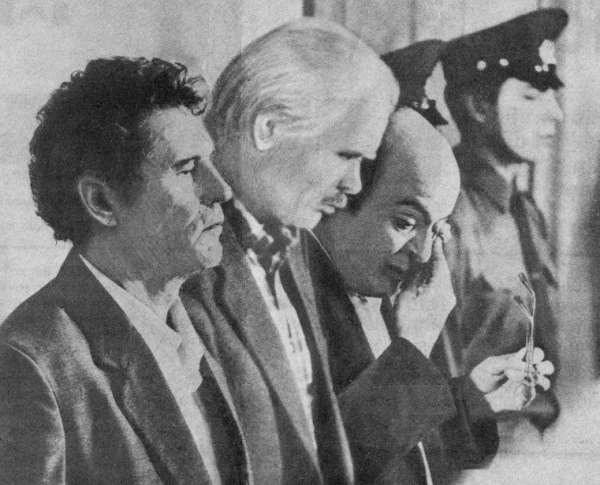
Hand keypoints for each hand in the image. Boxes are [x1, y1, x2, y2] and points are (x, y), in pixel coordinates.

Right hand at [392, 235, 455, 356]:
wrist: (414, 347)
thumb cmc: (407, 319)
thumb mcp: (406, 293)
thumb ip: (413, 274)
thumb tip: (416, 258)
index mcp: (439, 286)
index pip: (439, 260)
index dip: (437, 246)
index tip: (436, 232)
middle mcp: (447, 292)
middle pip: (441, 268)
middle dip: (435, 255)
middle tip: (431, 240)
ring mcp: (446, 301)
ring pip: (440, 278)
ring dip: (432, 268)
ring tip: (422, 259)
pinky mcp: (442, 308)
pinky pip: (438, 288)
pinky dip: (431, 279)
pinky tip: (422, 278)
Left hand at [470, 347, 554, 412]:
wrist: (475, 393)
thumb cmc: (483, 375)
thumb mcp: (492, 364)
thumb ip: (507, 361)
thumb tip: (523, 357)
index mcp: (519, 361)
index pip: (536, 354)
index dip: (537, 354)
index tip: (531, 356)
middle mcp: (526, 373)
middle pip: (546, 367)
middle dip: (545, 366)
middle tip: (534, 369)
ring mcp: (526, 386)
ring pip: (544, 382)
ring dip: (536, 379)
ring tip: (523, 379)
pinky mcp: (523, 399)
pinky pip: (531, 394)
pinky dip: (527, 390)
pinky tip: (519, 389)